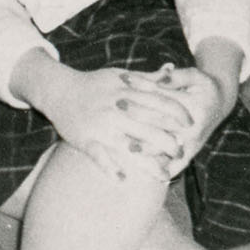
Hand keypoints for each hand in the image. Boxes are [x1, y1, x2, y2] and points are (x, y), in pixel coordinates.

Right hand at [35, 60, 200, 179]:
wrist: (59, 90)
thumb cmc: (94, 84)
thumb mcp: (121, 76)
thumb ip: (147, 78)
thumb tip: (170, 70)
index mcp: (126, 93)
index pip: (157, 102)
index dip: (176, 112)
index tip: (190, 122)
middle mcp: (115, 110)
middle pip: (147, 126)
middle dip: (166, 141)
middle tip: (181, 151)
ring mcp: (100, 126)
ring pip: (127, 146)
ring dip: (146, 163)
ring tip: (164, 175)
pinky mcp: (85, 139)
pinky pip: (98, 155)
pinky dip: (109, 167)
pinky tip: (123, 179)